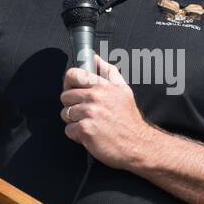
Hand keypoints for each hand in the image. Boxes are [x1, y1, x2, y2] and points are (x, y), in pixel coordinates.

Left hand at [59, 54, 154, 169]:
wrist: (137, 145)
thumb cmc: (129, 119)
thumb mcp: (123, 90)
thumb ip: (108, 71)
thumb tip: (94, 58)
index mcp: (103, 86)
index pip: (73, 75)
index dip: (69, 83)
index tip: (73, 91)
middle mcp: (95, 97)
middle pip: (65, 96)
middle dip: (72, 106)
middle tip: (85, 113)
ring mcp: (89, 113)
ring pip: (65, 113)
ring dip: (74, 121)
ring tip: (90, 124)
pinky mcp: (85, 130)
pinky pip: (68, 129)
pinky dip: (76, 135)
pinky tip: (90, 135)